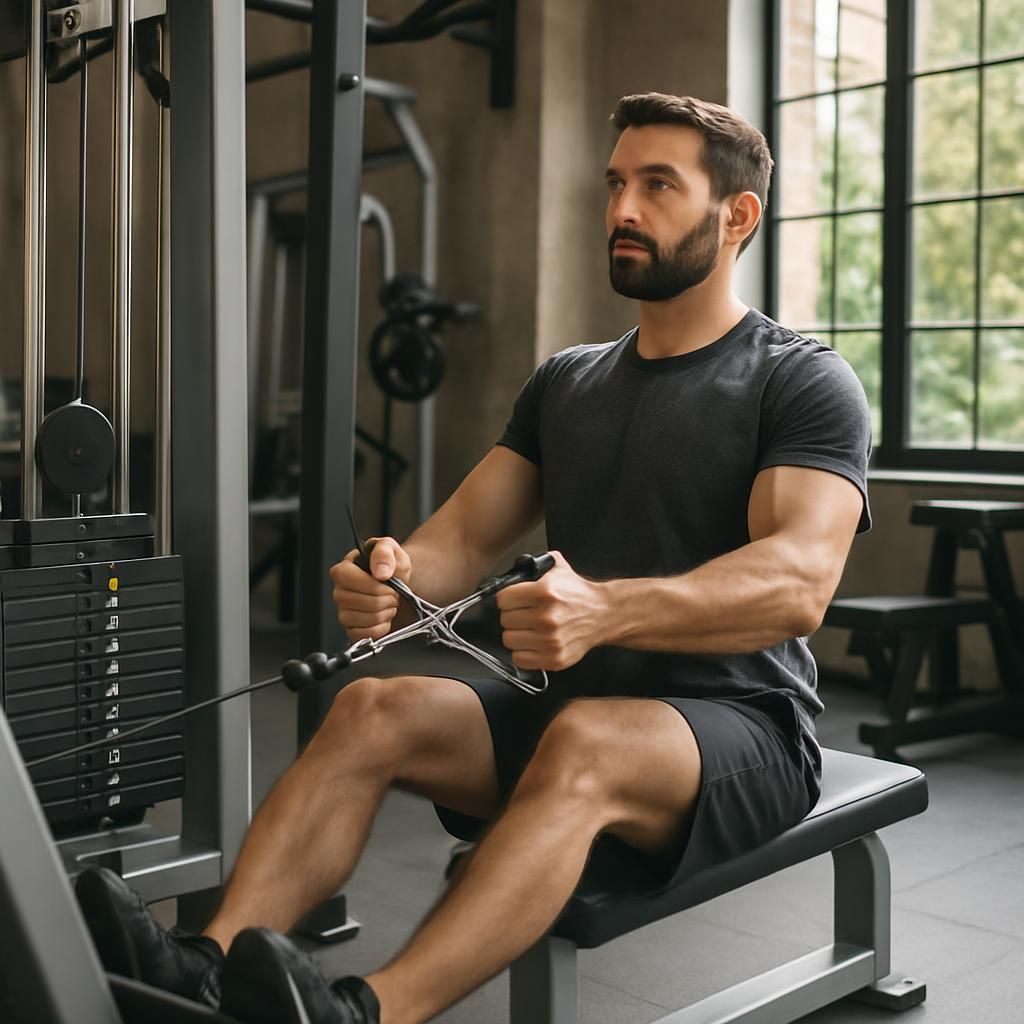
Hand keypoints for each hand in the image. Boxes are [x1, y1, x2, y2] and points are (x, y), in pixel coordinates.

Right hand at [329, 537, 411, 641]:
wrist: (399, 584)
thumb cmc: (391, 566)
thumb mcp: (391, 549)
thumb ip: (384, 553)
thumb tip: (380, 571)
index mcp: (344, 569)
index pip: (347, 579)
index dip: (372, 585)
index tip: (388, 583)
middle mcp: (339, 591)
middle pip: (358, 602)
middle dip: (384, 600)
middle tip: (393, 594)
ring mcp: (344, 611)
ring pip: (360, 620)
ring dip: (383, 613)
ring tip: (389, 604)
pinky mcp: (351, 628)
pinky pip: (362, 635)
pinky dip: (380, 628)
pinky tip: (384, 617)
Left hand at [495, 551, 608, 670]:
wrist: (603, 614)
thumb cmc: (579, 594)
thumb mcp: (558, 568)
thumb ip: (535, 564)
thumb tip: (513, 570)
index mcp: (544, 592)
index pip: (503, 599)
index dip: (507, 598)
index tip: (512, 600)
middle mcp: (546, 617)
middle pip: (505, 620)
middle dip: (512, 615)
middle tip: (523, 613)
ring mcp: (550, 640)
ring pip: (509, 640)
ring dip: (516, 634)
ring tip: (528, 629)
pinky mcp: (554, 658)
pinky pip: (520, 659)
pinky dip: (522, 652)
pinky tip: (532, 643)